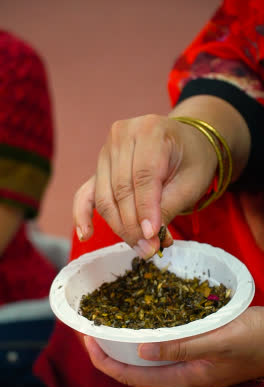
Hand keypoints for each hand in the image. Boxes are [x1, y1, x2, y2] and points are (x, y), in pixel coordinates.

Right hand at [73, 114, 216, 257]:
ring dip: (119, 227)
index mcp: (150, 130)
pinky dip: (83, 215)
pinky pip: (85, 193)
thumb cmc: (193, 160)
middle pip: (120, 190)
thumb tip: (148, 239)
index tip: (152, 237)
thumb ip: (167, 208)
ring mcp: (106, 150)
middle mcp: (122, 135)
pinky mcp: (99, 167)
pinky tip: (85, 235)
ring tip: (140, 247)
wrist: (187, 144)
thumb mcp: (191, 183)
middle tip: (149, 249)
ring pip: (105, 197)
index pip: (143, 177)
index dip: (145, 211)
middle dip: (133, 225)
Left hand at [84, 307, 263, 386]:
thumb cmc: (255, 340)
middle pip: (133, 368)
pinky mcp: (195, 350)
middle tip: (91, 325)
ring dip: (124, 341)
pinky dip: (144, 333)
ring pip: (146, 356)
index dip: (104, 360)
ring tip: (107, 321)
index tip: (86, 338)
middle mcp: (181, 373)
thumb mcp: (218, 339)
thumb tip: (140, 350)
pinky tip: (140, 317)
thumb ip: (182, 346)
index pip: (131, 376)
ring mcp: (188, 363)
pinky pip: (161, 346)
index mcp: (183, 377)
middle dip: (108, 350)